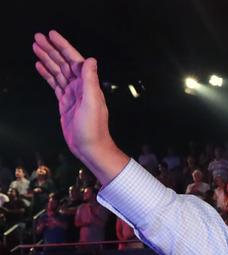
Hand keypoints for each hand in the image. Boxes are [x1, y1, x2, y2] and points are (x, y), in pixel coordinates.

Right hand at [33, 31, 123, 175]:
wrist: (90, 147)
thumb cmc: (93, 128)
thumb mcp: (92, 103)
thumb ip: (90, 81)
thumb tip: (91, 60)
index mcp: (87, 84)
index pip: (73, 60)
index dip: (63, 46)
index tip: (51, 34)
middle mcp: (80, 87)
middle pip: (63, 63)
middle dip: (51, 49)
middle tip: (37, 37)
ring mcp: (72, 94)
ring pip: (57, 72)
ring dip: (47, 59)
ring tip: (35, 46)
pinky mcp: (65, 103)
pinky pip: (54, 84)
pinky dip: (47, 74)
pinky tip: (39, 66)